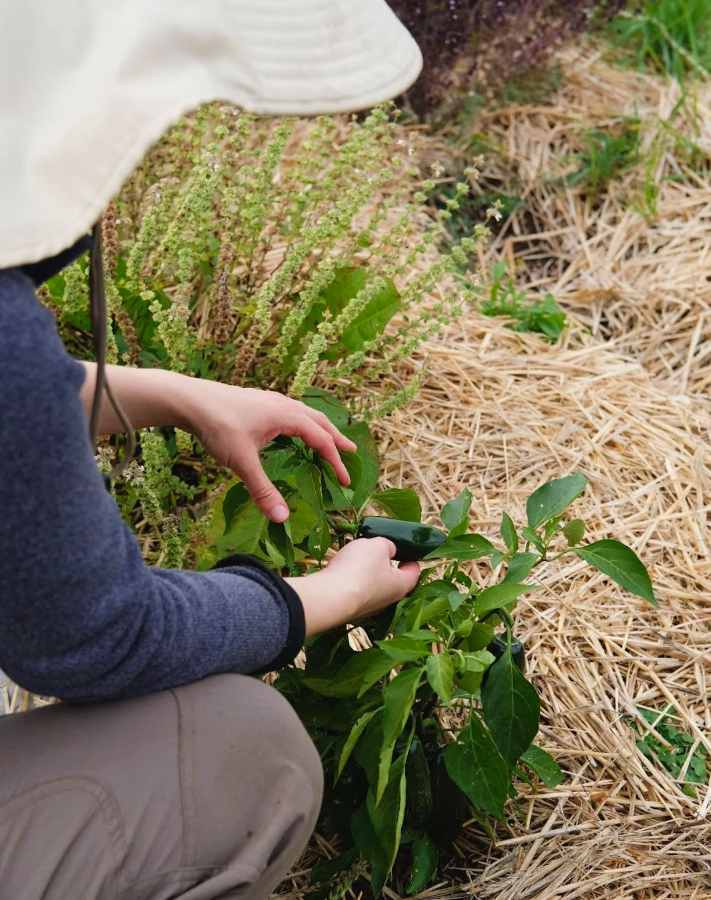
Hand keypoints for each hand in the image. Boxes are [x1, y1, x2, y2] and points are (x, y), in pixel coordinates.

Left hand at [181, 382, 355, 521]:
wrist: (188, 399)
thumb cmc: (217, 426)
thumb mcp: (242, 462)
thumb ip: (263, 490)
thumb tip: (282, 518)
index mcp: (287, 415)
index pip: (321, 440)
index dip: (335, 461)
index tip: (344, 480)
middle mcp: (283, 404)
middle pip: (318, 421)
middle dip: (335, 438)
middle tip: (349, 451)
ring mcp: (269, 400)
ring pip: (303, 413)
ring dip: (318, 427)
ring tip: (325, 439)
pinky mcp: (256, 401)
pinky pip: (288, 411)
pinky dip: (300, 422)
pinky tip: (290, 428)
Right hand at [285, 538, 420, 635]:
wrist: (329, 597)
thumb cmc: (360, 569)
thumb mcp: (377, 546)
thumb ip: (386, 546)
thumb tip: (388, 551)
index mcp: (400, 586)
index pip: (413, 573)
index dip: (412, 559)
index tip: (407, 550)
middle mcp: (387, 602)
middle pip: (391, 580)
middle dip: (384, 565)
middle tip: (376, 551)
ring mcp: (366, 609)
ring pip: (370, 587)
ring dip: (365, 573)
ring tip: (354, 559)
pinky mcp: (348, 611)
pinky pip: (353, 592)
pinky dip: (349, 582)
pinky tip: (339, 572)